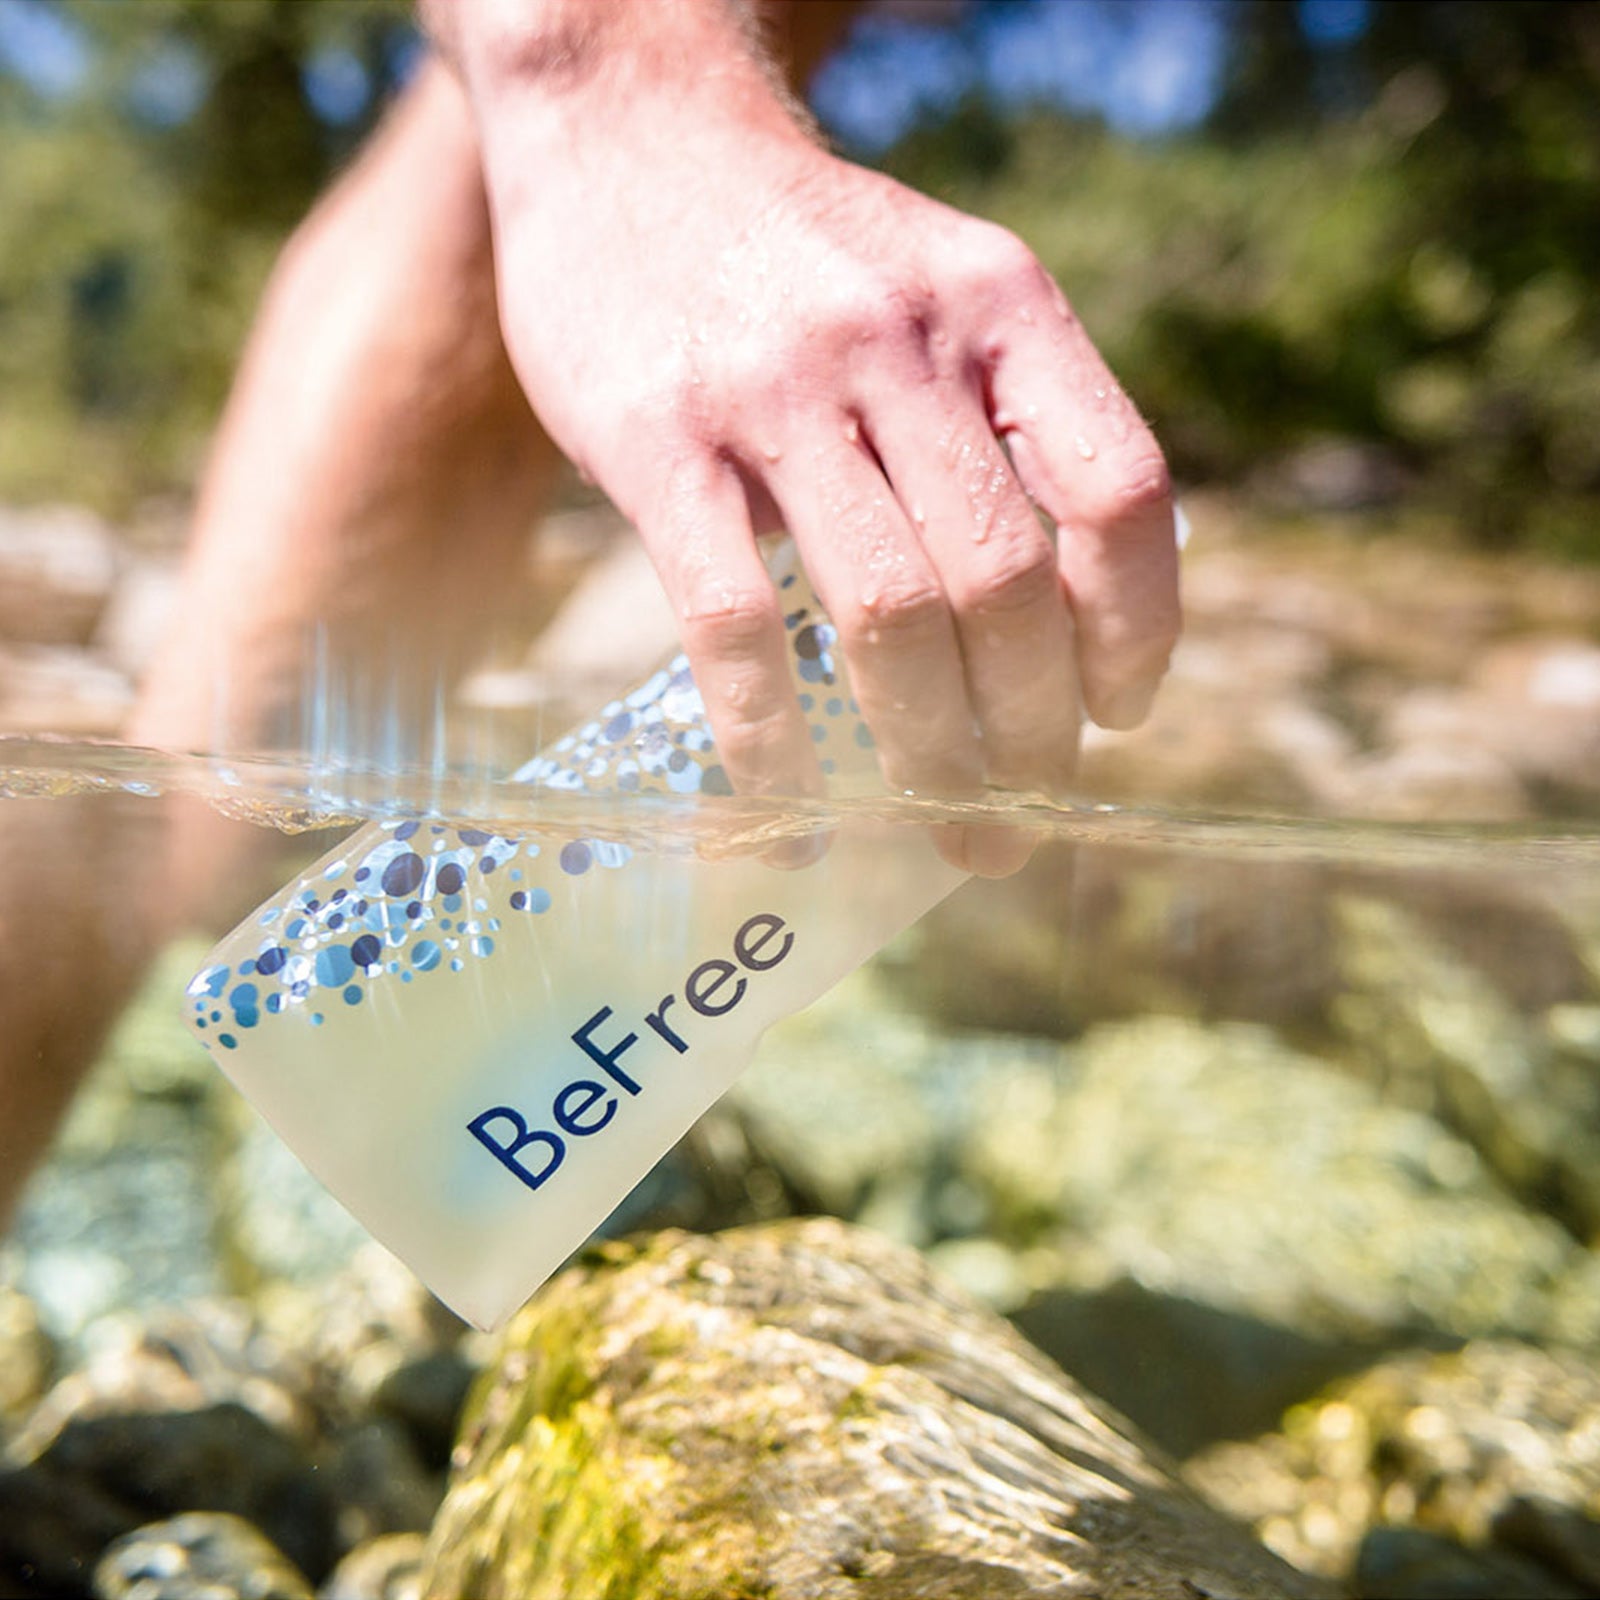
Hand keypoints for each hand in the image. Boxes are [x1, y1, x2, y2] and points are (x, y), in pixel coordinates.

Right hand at [445, 1, 1179, 866]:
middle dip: (1030, 734)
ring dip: (929, 754)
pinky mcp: (656, 440)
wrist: (628, 132)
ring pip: (888, 616)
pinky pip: (734, 623)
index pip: (1117, 490)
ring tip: (941, 825)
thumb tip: (1063, 617)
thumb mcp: (939, 282)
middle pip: (1004, 583)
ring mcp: (773, 391)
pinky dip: (771, 738)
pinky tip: (793, 804)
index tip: (1119, 715)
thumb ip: (1003, 421)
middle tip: (1021, 821)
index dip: (1137, 628)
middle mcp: (899, 342)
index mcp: (998, 304)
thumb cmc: (799, 249)